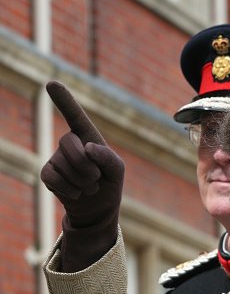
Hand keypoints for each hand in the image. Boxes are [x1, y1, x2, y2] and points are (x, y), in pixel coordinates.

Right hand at [41, 81, 124, 270]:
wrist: (98, 209)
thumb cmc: (109, 184)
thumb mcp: (116, 170)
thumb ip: (108, 156)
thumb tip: (87, 148)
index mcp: (87, 137)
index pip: (74, 115)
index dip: (64, 100)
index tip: (51, 83)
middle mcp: (70, 143)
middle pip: (68, 142)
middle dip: (85, 163)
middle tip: (96, 178)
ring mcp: (56, 157)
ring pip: (63, 163)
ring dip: (82, 181)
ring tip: (90, 187)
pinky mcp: (48, 174)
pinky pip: (52, 177)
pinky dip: (69, 189)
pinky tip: (76, 193)